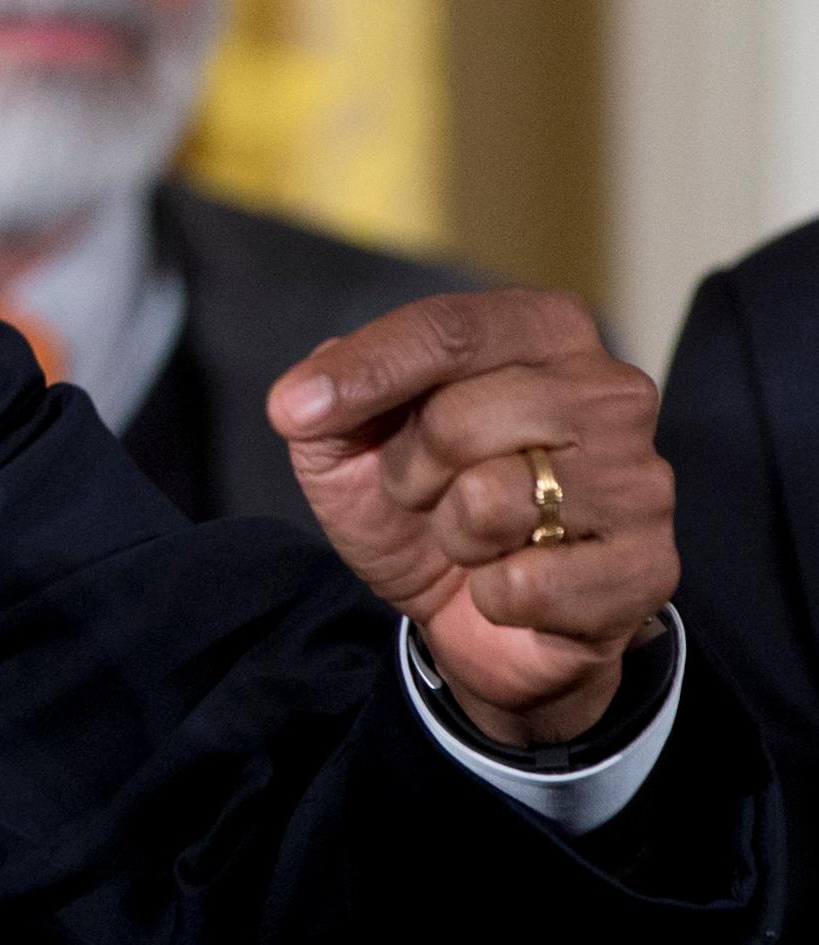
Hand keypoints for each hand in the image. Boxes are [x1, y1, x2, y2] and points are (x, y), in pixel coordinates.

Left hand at [270, 289, 674, 745]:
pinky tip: (513, 585)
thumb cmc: (419, 503)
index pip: (450, 329)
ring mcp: (641, 479)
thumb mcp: (348, 442)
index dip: (366, 371)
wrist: (472, 615)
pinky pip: (528, 584)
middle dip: (410, 469)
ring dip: (454, 534)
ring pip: (495, 499)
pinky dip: (493, 597)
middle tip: (426, 492)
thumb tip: (302, 399)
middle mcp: (610, 390)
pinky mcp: (651, 567)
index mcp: (543, 331)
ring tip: (473, 536)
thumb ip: (325, 396)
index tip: (293, 410)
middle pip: (461, 416)